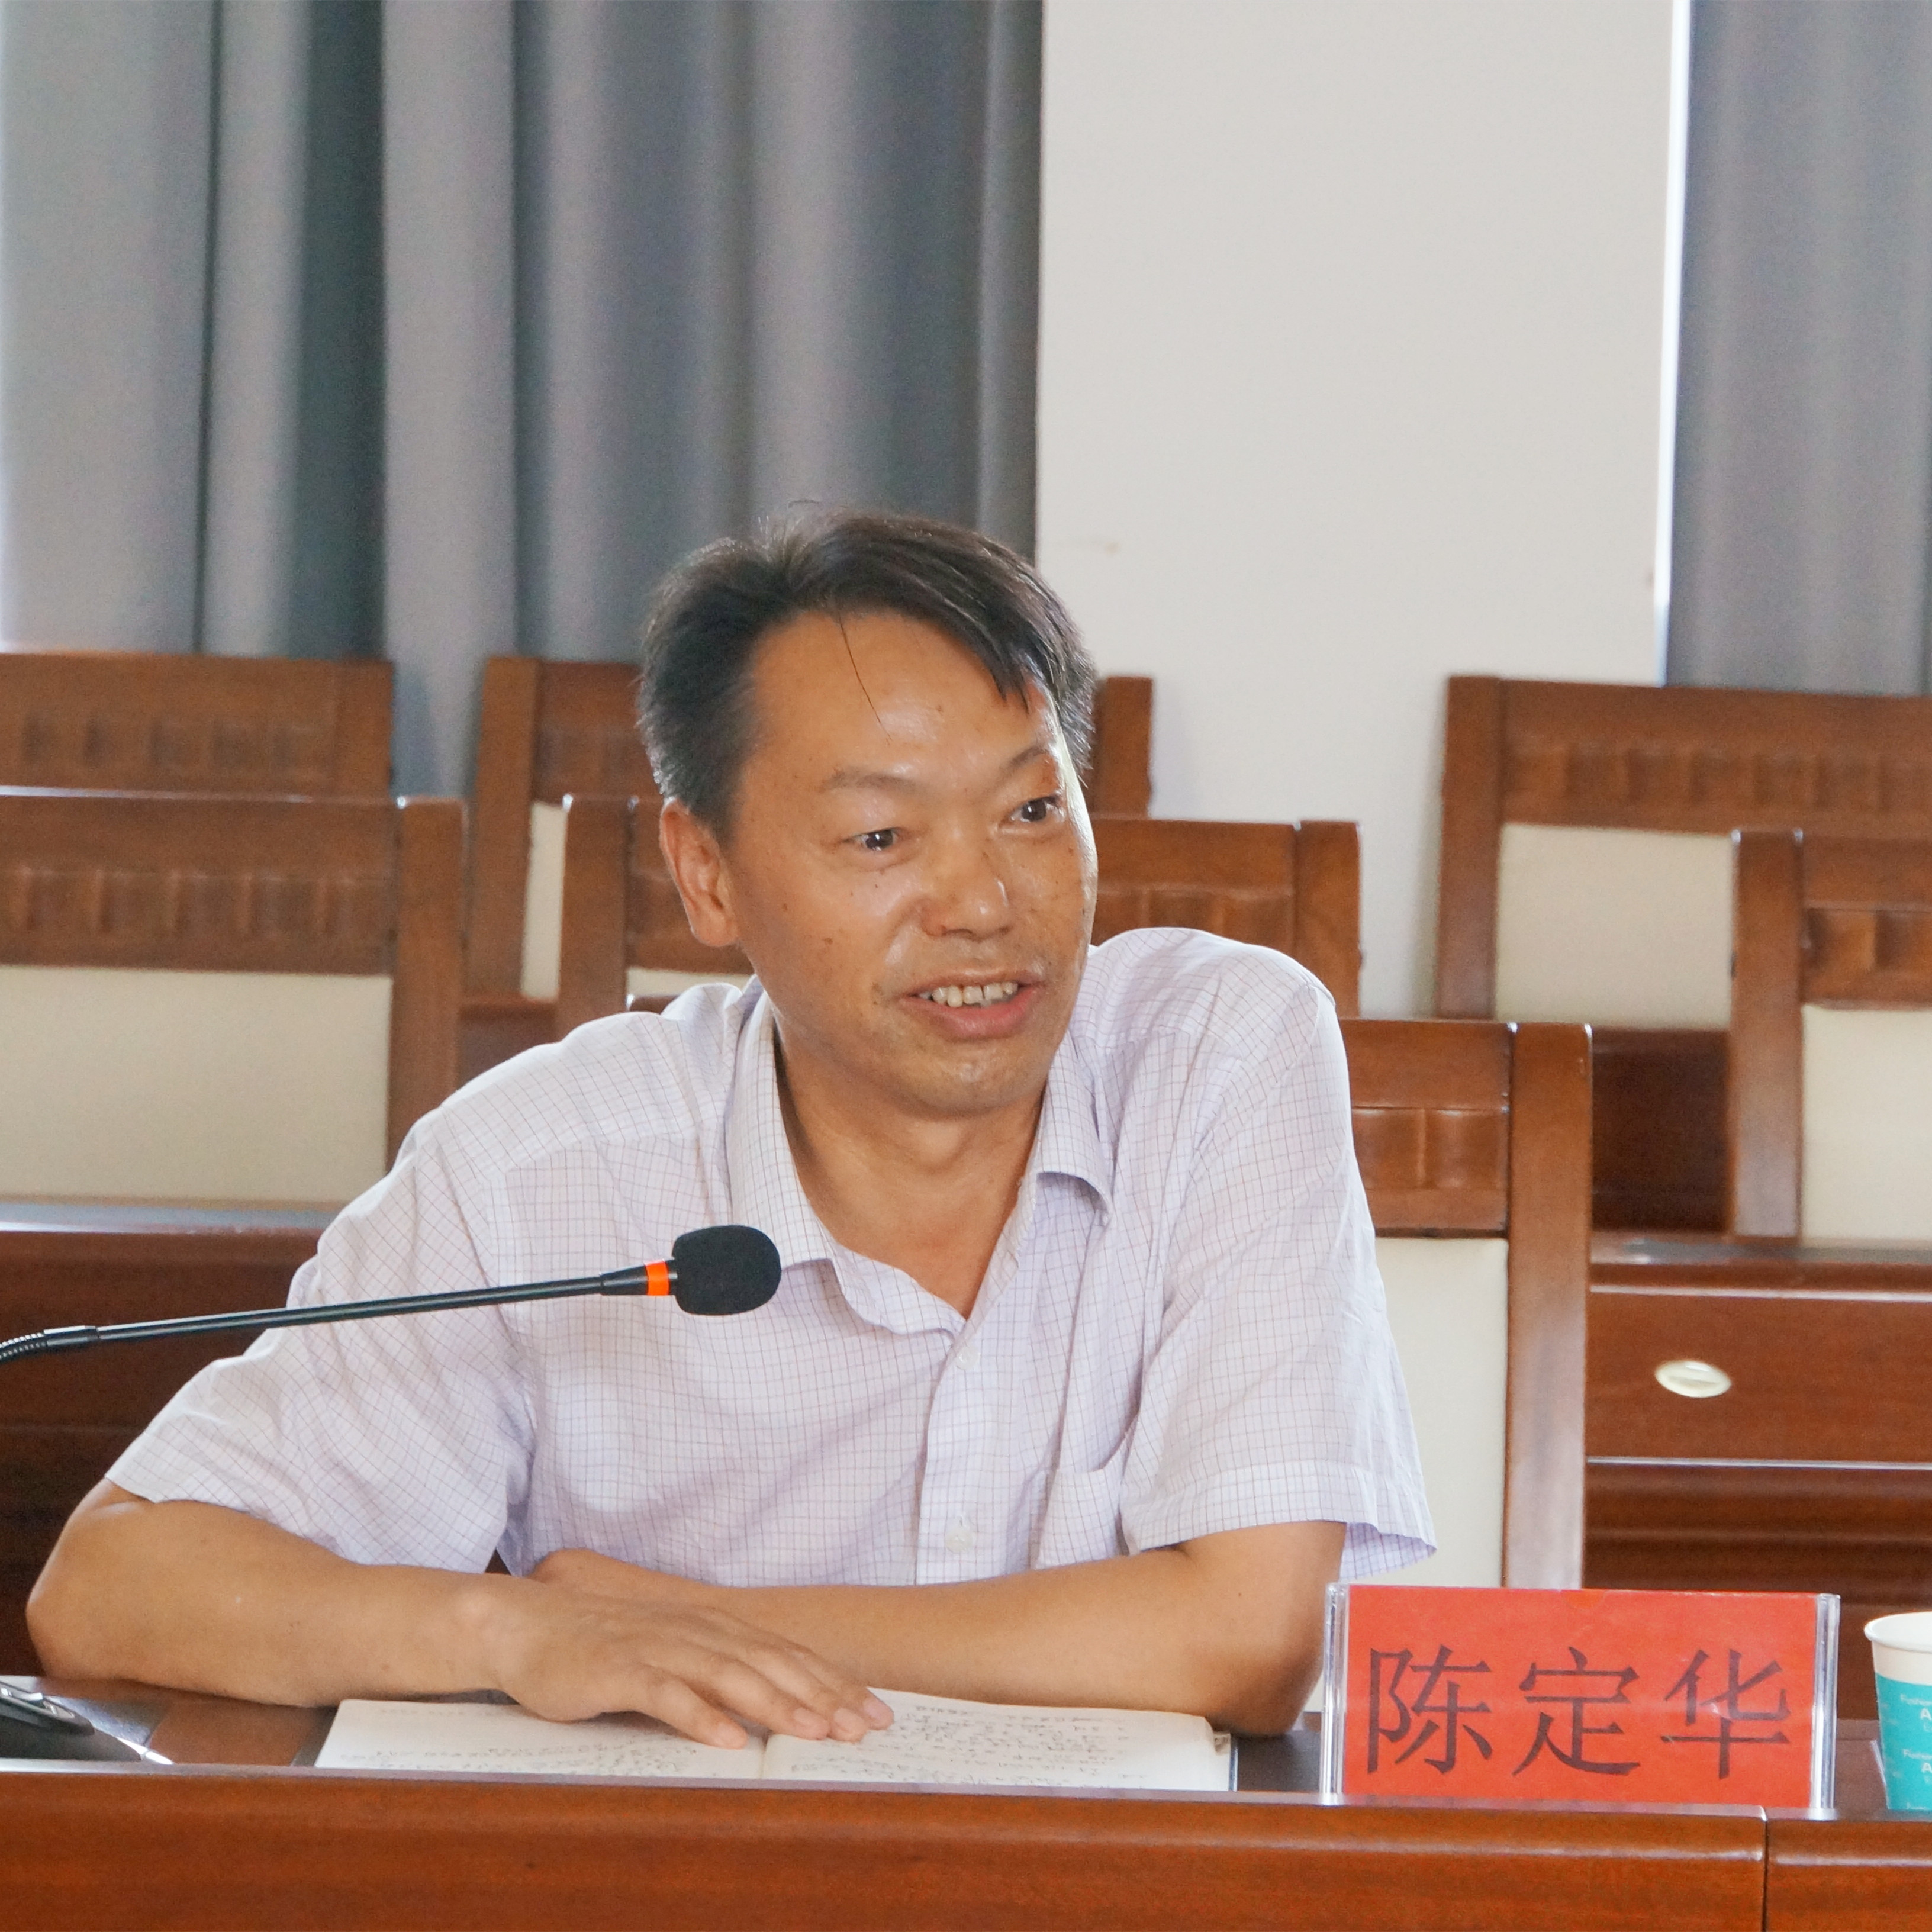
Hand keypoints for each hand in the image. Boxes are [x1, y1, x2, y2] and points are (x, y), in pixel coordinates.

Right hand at [491, 1561, 890, 1749]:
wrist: (526, 1626)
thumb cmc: (602, 1645)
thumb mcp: (670, 1654)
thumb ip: (716, 1673)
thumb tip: (771, 1708)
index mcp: (713, 1628)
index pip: (787, 1656)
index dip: (835, 1683)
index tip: (876, 1712)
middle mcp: (695, 1631)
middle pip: (772, 1664)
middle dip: (824, 1696)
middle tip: (866, 1727)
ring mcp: (657, 1647)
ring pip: (729, 1675)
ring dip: (776, 1703)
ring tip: (815, 1732)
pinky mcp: (618, 1669)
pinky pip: (665, 1694)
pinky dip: (699, 1715)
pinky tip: (727, 1739)